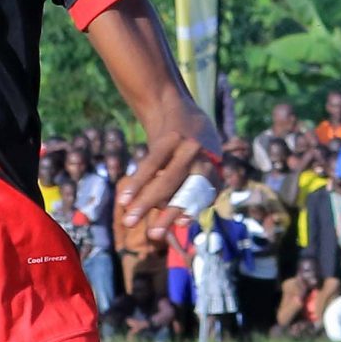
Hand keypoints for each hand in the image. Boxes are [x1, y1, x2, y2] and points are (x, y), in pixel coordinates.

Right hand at [118, 110, 219, 225]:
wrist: (174, 106)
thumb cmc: (185, 148)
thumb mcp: (194, 165)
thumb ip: (184, 192)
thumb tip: (167, 224)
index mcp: (216, 170)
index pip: (205, 195)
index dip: (193, 209)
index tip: (182, 224)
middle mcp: (206, 158)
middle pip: (188, 190)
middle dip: (170, 214)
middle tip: (155, 235)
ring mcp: (188, 147)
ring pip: (167, 180)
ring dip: (146, 202)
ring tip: (129, 220)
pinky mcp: (169, 138)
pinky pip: (151, 164)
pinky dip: (137, 182)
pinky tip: (124, 197)